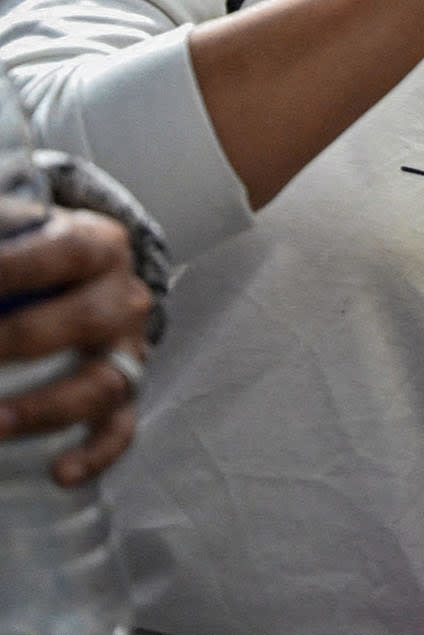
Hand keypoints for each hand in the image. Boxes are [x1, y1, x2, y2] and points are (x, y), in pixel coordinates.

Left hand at [0, 210, 150, 484]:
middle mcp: (124, 298)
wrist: (86, 279)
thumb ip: (2, 237)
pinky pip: (120, 429)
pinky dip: (95, 453)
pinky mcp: (124, 394)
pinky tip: (59, 473)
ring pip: (102, 384)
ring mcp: (128, 350)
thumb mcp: (22, 232)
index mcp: (100, 246)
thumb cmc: (35, 256)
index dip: (12, 269)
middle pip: (84, 320)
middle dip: (14, 339)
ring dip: (45, 407)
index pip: (62, 253)